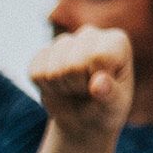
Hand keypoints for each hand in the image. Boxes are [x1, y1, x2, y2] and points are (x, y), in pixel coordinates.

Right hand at [28, 26, 132, 145]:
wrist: (85, 117)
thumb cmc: (107, 108)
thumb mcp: (114, 105)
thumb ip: (110, 94)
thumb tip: (99, 84)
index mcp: (117, 40)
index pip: (96, 57)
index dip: (95, 80)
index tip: (102, 86)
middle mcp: (91, 34)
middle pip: (72, 65)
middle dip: (76, 86)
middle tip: (86, 90)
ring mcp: (65, 41)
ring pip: (51, 70)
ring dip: (60, 88)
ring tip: (74, 88)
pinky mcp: (43, 53)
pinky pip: (35, 73)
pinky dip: (44, 87)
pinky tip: (59, 86)